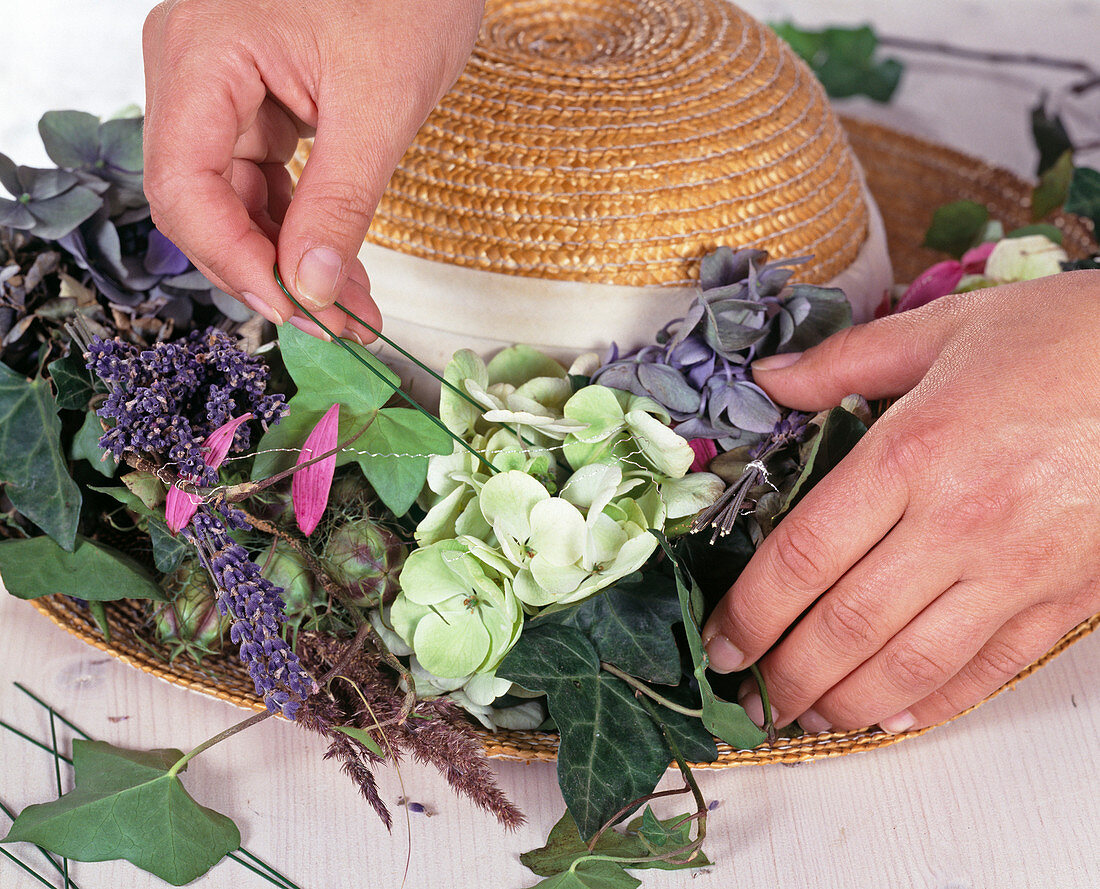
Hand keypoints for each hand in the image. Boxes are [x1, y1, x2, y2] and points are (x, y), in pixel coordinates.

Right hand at [142, 0, 483, 338]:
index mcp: (202, 54)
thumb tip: (310, 290)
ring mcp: (222, 88)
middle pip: (204, 204)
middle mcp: (194, 71)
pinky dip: (301, 231)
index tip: (297, 313)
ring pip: (235, 203)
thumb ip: (340, 202)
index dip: (235, 263)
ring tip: (352, 310)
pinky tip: (339, 272)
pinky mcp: (255, 104)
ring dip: (291, 264)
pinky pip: (262, 183)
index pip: (183, 187)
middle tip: (335, 327)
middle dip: (270, 274)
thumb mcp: (380, 104)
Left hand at [702, 270, 1099, 733]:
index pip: (803, 556)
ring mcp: (1019, 569)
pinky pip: (990, 669)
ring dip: (846, 703)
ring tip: (803, 717)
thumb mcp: (944, 328)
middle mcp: (960, 522)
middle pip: (847, 625)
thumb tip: (768, 379)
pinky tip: (892, 715)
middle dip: (784, 675)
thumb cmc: (1068, 339)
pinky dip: (934, 703)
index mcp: (912, 453)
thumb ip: (842, 363)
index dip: (749, 612)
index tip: (720, 642)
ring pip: (912, 664)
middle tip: (747, 697)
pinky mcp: (1069, 597)